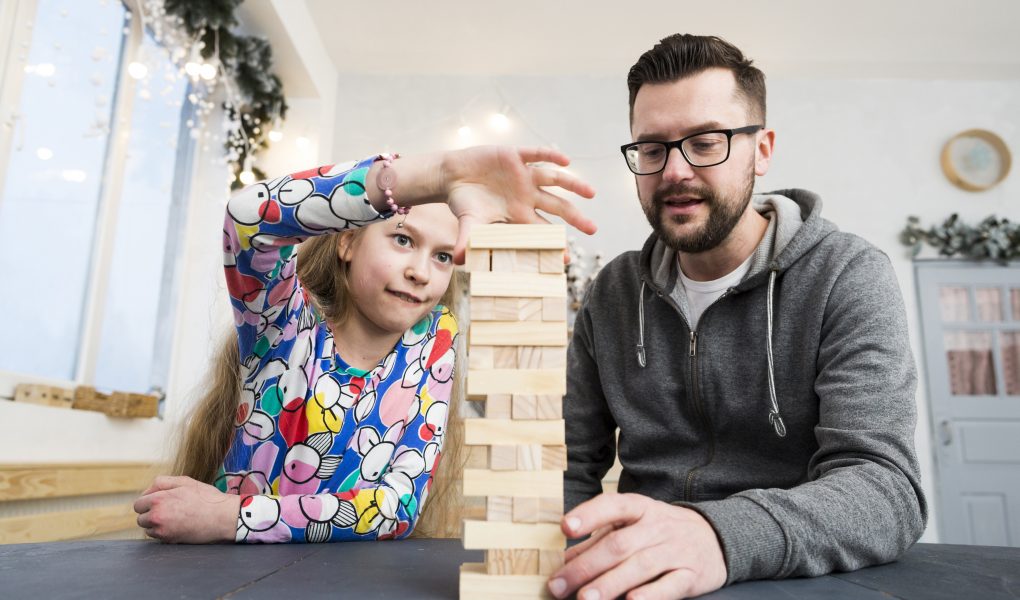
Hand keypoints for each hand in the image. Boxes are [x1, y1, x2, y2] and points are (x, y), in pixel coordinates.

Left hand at [133, 475, 240, 543]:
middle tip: (167, 510)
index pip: (138, 504)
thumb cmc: (206, 498)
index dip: (147, 502)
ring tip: (173, 518)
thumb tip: (147, 491)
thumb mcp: (185, 481)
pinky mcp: (170, 541)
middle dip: (150, 514)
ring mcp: (162, 531)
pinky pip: (158, 537)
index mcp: (158, 500)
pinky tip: (177, 526)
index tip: (158, 501)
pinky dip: (164, 533)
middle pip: (141, 518)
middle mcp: (157, 516)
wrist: (222, 517)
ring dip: (156, 525)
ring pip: (148, 529)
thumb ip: (162, 482)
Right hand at [440, 146, 596, 262]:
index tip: (567, 258)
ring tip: (591, 193)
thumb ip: (466, 240)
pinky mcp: (515, 156)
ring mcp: (524, 175)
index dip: (555, 243)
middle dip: (575, 218)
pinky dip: (550, 156)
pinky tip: (566, 162)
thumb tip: (457, 261)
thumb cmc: (464, 201)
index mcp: (519, 214)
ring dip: (573, 185)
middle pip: (557, 207)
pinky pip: (537, 155)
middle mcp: (526, 195)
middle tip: (593, 229)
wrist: (453, 175)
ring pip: (554, 179)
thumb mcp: (467, 221)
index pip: (542, 231)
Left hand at [548, 493, 726, 599]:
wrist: (715, 538)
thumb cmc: (662, 532)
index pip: (613, 506)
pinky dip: (651, 595)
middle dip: (586, 567)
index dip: (589, 515)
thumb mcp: (633, 526)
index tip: (565, 527)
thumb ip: (599, 541)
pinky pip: (670, 586)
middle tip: (559, 585)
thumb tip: (565, 561)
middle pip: (619, 545)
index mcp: (640, 508)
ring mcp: (675, 550)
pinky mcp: (691, 576)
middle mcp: (657, 527)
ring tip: (584, 599)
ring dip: (610, 584)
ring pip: (640, 566)